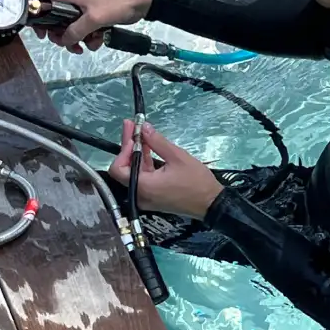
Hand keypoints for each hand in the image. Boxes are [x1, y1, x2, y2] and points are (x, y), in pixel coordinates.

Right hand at [33, 0, 153, 54]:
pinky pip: (86, 31)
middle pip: (58, 23)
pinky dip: (91, 38)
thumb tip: (63, 41)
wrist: (140, 1)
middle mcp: (73, 2)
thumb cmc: (115, 3)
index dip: (41, 22)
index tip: (44, 36)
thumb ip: (75, 31)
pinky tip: (99, 40)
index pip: (45, 7)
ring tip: (89, 45)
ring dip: (79, 40)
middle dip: (64, 37)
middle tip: (73, 46)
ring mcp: (85, 10)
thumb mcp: (93, 18)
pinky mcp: (96, 17)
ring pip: (73, 30)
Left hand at [109, 120, 223, 219]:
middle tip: (133, 127)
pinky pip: (143, 178)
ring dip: (137, 153)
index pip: (118, 168)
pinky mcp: (153, 197)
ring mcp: (146, 198)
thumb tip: (143, 128)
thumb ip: (157, 142)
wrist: (211, 203)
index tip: (133, 134)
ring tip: (141, 133)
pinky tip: (149, 148)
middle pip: (124, 169)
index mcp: (144, 186)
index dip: (124, 149)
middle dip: (129, 147)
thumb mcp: (177, 157)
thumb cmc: (196, 182)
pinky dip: (144, 163)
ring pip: (134, 173)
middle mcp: (140, 195)